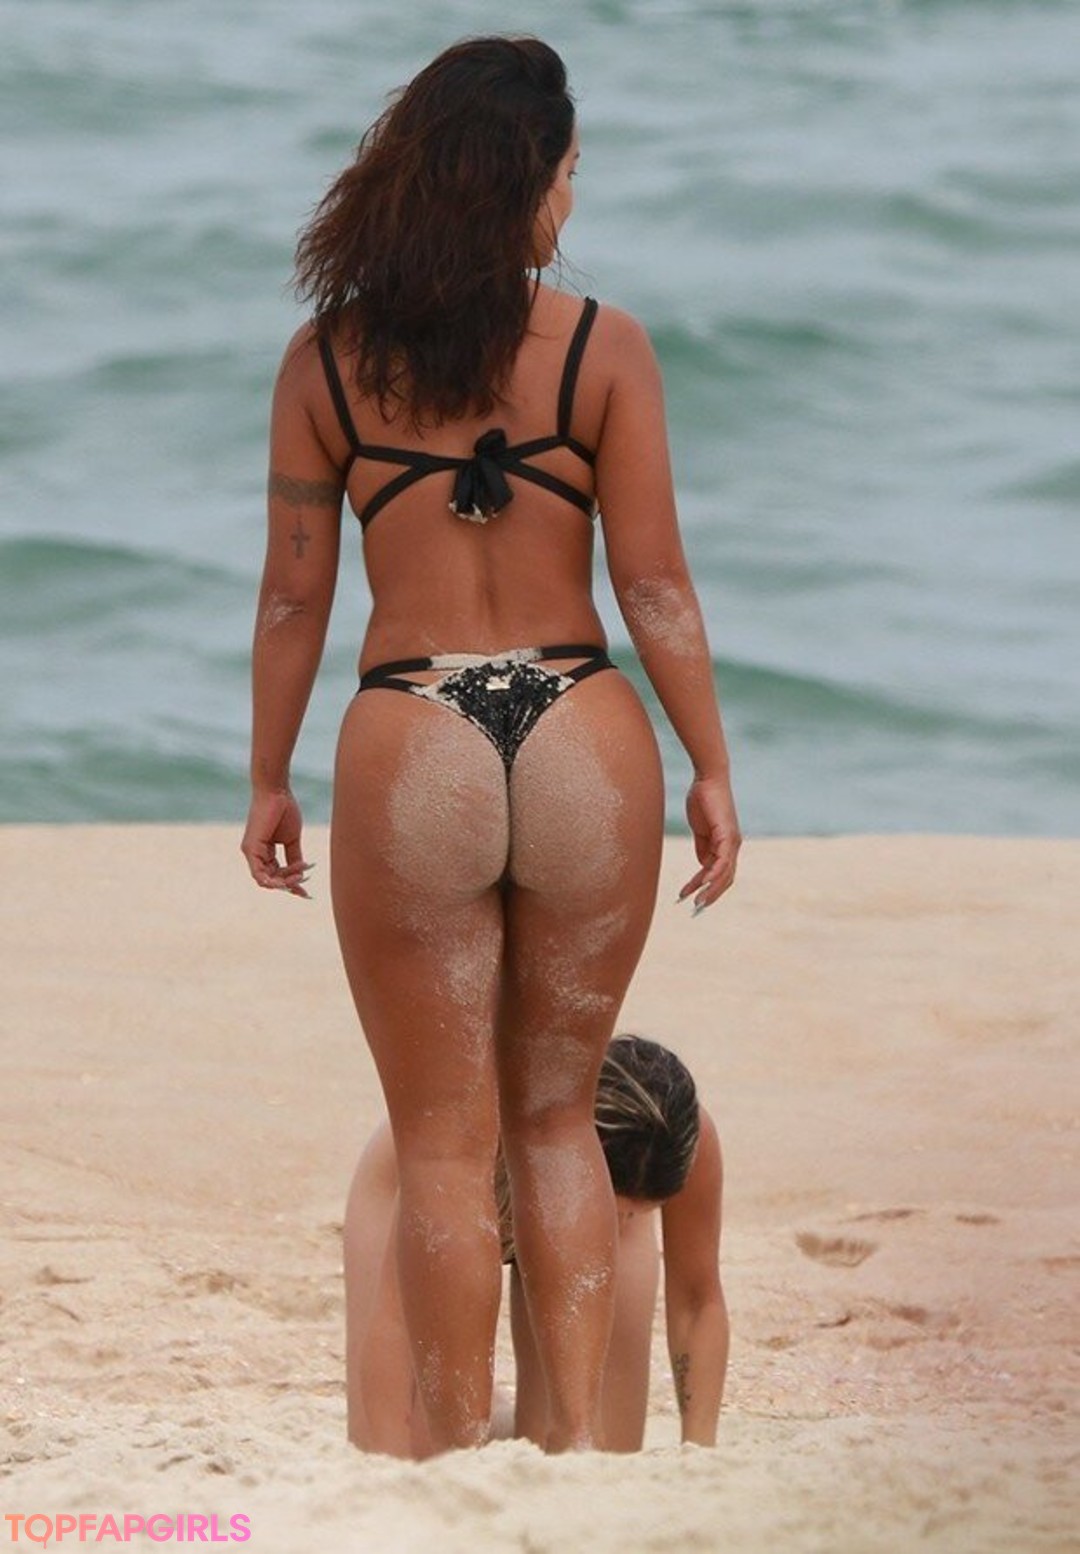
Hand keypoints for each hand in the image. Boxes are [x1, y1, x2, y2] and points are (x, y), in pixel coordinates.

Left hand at [241, 789, 312, 897]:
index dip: (291, 884)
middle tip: (304, 881)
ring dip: (284, 882)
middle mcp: (255, 854)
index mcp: (264, 851)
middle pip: (271, 880)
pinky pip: (259, 874)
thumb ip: (294, 857)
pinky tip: (287, 879)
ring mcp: (251, 852)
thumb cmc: (284, 810)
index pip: (276, 875)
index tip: (306, 892)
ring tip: (300, 876)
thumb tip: (301, 873)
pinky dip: (273, 880)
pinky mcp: (251, 849)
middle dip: (289, 885)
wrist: (277, 792)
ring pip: (265, 880)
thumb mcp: (292, 839)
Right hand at [679, 775, 740, 912]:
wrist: (708, 779)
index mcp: (726, 845)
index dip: (707, 887)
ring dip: (711, 889)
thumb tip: (703, 866)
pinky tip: (703, 883)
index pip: (719, 873)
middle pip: (726, 879)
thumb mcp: (701, 829)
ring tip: (697, 902)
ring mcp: (732, 841)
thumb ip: (703, 848)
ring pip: (725, 873)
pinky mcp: (727, 835)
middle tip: (696, 908)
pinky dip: (714, 873)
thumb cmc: (703, 800)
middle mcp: (733, 846)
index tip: (691, 898)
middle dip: (710, 895)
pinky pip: (723, 860)